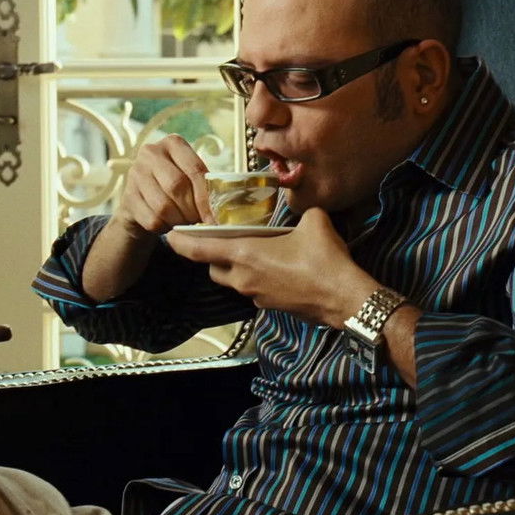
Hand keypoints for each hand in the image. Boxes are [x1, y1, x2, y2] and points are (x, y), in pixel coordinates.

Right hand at [113, 134, 214, 238]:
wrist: (142, 202)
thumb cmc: (175, 188)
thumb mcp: (191, 178)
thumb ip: (207, 186)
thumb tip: (221, 212)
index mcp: (173, 143)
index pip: (195, 169)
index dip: (207, 196)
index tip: (215, 217)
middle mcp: (151, 152)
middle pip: (178, 187)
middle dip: (192, 209)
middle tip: (198, 220)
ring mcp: (135, 173)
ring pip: (163, 206)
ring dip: (178, 221)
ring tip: (184, 222)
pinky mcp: (127, 197)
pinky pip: (152, 219)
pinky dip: (164, 228)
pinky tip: (168, 224)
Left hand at [166, 207, 376, 325]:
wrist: (343, 298)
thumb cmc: (325, 260)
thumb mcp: (314, 223)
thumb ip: (301, 213)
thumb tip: (302, 209)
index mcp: (246, 255)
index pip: (201, 250)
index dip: (182, 243)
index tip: (171, 236)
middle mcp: (244, 277)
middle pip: (212, 269)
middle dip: (210, 256)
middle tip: (215, 241)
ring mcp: (255, 295)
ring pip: (232, 281)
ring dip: (232, 268)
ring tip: (247, 253)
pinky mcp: (270, 306)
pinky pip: (252, 290)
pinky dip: (254, 279)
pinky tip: (273, 268)